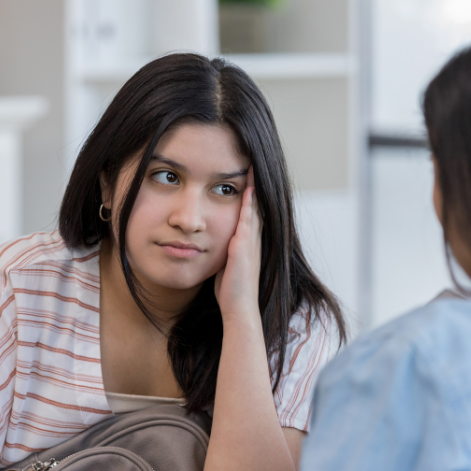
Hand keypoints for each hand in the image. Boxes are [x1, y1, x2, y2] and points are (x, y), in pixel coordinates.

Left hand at [214, 166, 261, 321]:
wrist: (239, 309)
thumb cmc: (231, 291)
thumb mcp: (226, 266)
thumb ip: (224, 253)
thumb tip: (213, 246)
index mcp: (248, 243)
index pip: (250, 213)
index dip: (250, 194)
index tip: (246, 175)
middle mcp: (253, 240)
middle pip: (256, 205)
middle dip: (255, 184)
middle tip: (253, 162)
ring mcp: (250, 243)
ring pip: (254, 208)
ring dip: (254, 187)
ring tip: (252, 166)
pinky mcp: (244, 247)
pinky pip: (248, 220)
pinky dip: (249, 204)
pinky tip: (247, 189)